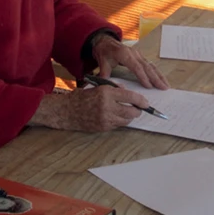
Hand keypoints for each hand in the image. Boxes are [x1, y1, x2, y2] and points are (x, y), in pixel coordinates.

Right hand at [29, 86, 149, 131]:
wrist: (67, 111)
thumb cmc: (82, 96)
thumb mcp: (98, 87)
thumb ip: (113, 89)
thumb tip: (127, 92)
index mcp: (106, 93)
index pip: (130, 97)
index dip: (141, 100)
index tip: (146, 103)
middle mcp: (107, 106)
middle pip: (131, 111)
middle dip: (138, 111)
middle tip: (139, 109)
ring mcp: (105, 119)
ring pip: (126, 120)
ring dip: (130, 117)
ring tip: (128, 112)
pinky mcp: (103, 127)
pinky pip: (118, 125)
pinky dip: (120, 121)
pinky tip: (117, 116)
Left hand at [92, 33, 169, 89]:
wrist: (105, 41)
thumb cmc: (104, 52)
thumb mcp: (102, 62)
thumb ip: (105, 74)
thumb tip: (107, 85)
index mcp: (124, 54)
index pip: (136, 67)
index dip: (143, 76)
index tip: (149, 86)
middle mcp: (133, 53)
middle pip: (146, 66)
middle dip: (156, 78)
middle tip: (163, 88)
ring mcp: (138, 54)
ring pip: (150, 65)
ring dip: (159, 76)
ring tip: (166, 85)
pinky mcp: (140, 56)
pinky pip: (149, 64)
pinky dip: (156, 72)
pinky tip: (161, 79)